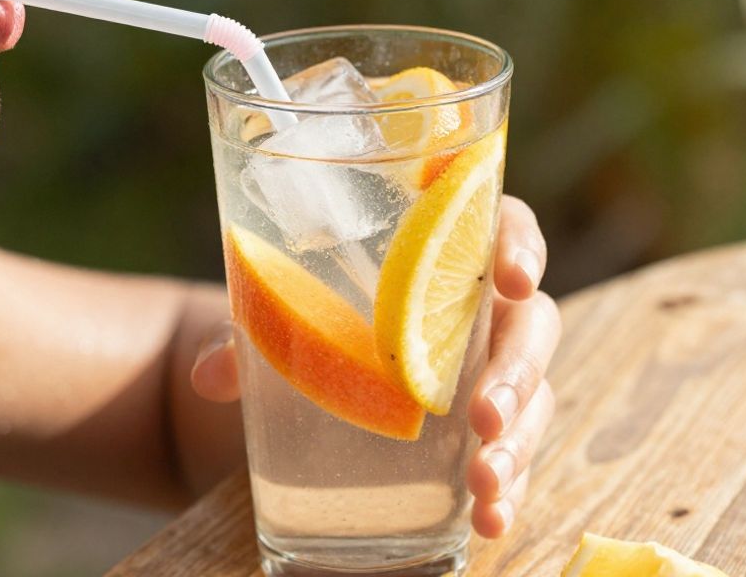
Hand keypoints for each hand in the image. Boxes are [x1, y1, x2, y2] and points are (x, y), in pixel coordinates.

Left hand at [190, 195, 559, 538]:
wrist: (268, 392)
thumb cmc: (283, 326)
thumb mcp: (257, 323)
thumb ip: (235, 336)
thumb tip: (213, 373)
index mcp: (429, 251)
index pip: (496, 224)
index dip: (518, 246)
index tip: (511, 281)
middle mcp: (470, 311)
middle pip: (528, 325)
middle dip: (517, 371)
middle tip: (484, 417)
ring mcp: (480, 376)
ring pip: (531, 399)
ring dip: (519, 444)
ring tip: (485, 485)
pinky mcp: (474, 436)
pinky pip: (511, 458)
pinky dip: (507, 491)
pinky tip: (490, 521)